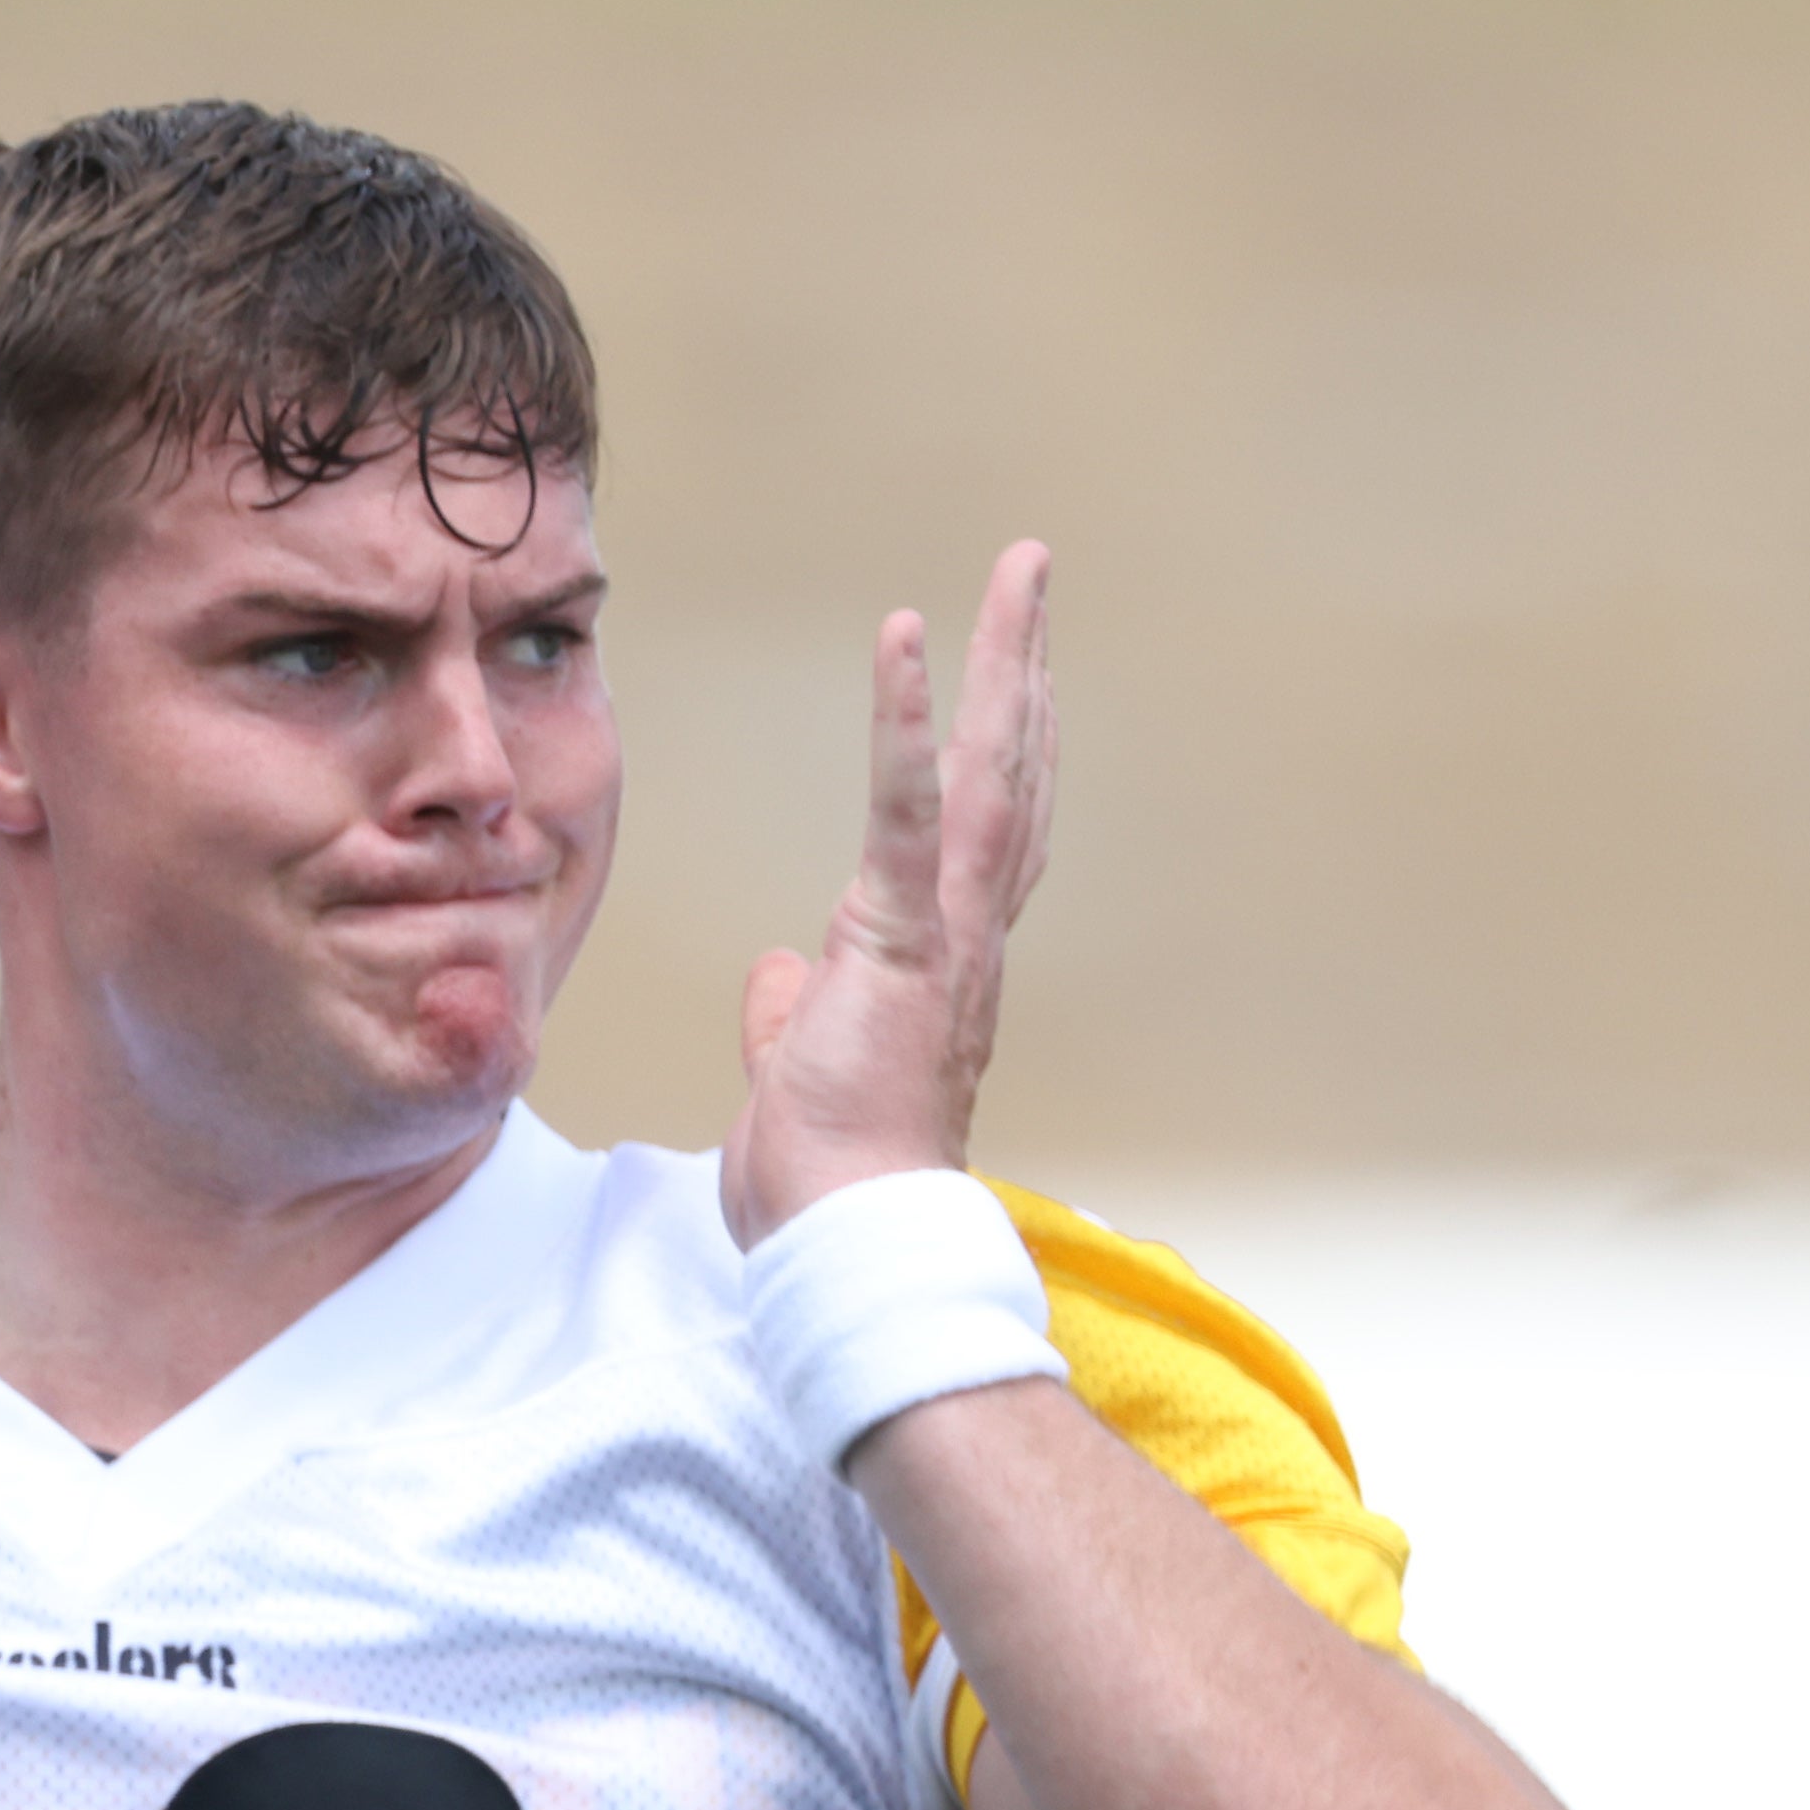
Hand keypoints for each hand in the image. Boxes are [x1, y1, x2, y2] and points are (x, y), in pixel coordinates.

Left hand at [719, 540, 1056, 1245]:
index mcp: (940, 962)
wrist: (847, 1236)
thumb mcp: (794, 1072)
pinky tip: (907, 638)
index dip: (1000, 746)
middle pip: (1015, 778)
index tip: (1011, 676)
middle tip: (1031, 579)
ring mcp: (945, 936)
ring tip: (1017, 572)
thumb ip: (790, 1011)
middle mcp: (969, 937)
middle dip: (1023, 669)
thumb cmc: (827, 1178)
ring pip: (993, 772)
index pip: (983, 833)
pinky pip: (907, 810)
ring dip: (1003, 661)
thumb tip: (777, 976)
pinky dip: (906, 721)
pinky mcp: (902, 940)